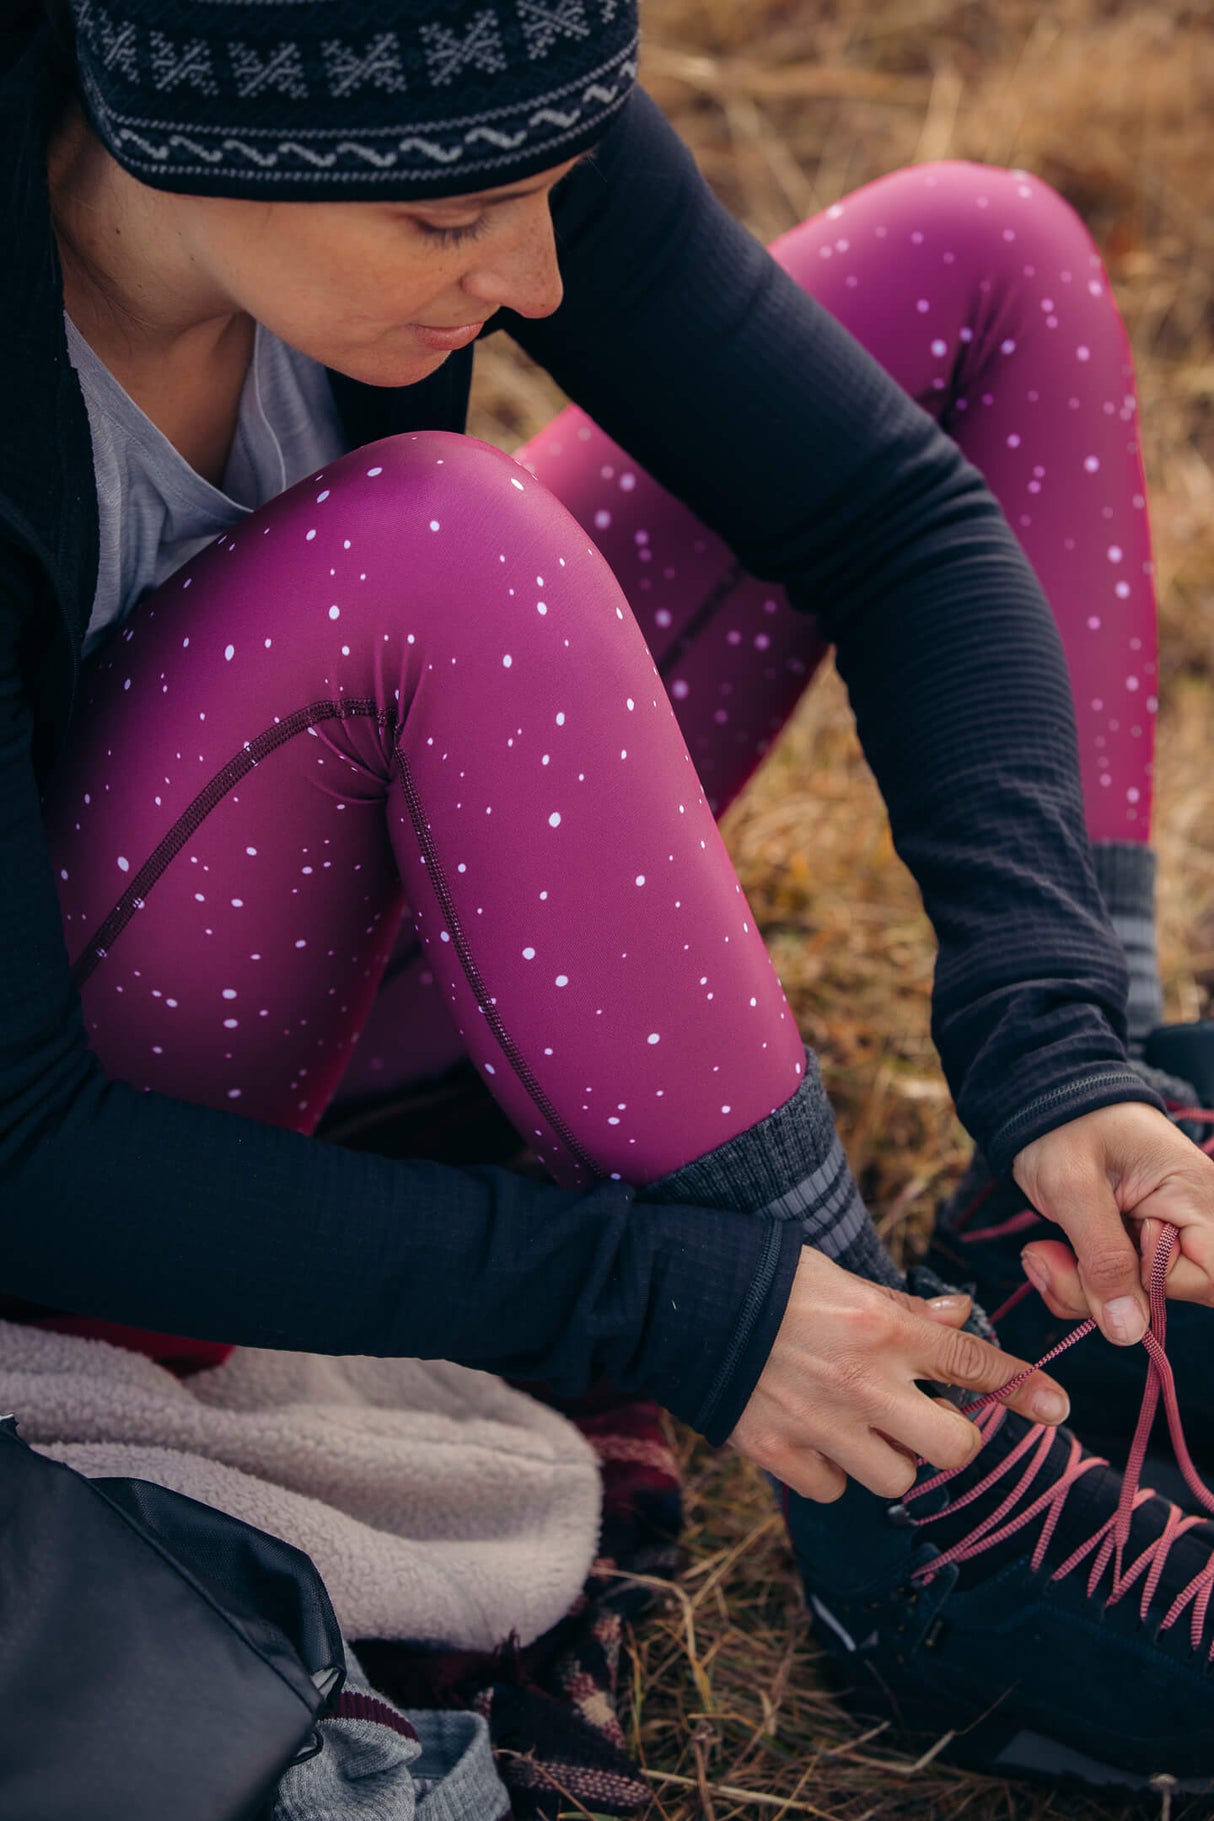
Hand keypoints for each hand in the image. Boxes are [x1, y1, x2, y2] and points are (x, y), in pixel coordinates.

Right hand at [728, 1248, 1069, 1503]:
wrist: (679, 1300)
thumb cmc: (767, 1279)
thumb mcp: (842, 1278)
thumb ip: (903, 1308)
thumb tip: (957, 1315)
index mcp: (883, 1329)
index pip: (973, 1364)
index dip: (1023, 1388)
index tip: (1056, 1408)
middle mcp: (863, 1383)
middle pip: (953, 1449)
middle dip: (951, 1439)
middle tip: (927, 1421)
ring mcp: (820, 1424)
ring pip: (897, 1480)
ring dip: (889, 1459)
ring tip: (860, 1427)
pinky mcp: (777, 1453)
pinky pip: (832, 1489)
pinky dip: (830, 1472)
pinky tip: (813, 1438)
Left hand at [1014, 1101, 1213, 1344]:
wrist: (1039, 1097)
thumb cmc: (1060, 1125)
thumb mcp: (1072, 1187)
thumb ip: (1103, 1258)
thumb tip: (1128, 1330)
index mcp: (1196, 1196)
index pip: (1209, 1279)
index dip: (1154, 1286)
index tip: (1103, 1256)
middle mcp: (1193, 1219)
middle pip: (1170, 1296)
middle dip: (1101, 1293)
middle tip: (1048, 1259)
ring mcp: (1163, 1233)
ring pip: (1137, 1299)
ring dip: (1080, 1289)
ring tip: (1041, 1252)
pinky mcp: (1134, 1244)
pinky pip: (1116, 1287)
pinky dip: (1078, 1283)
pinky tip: (1049, 1253)